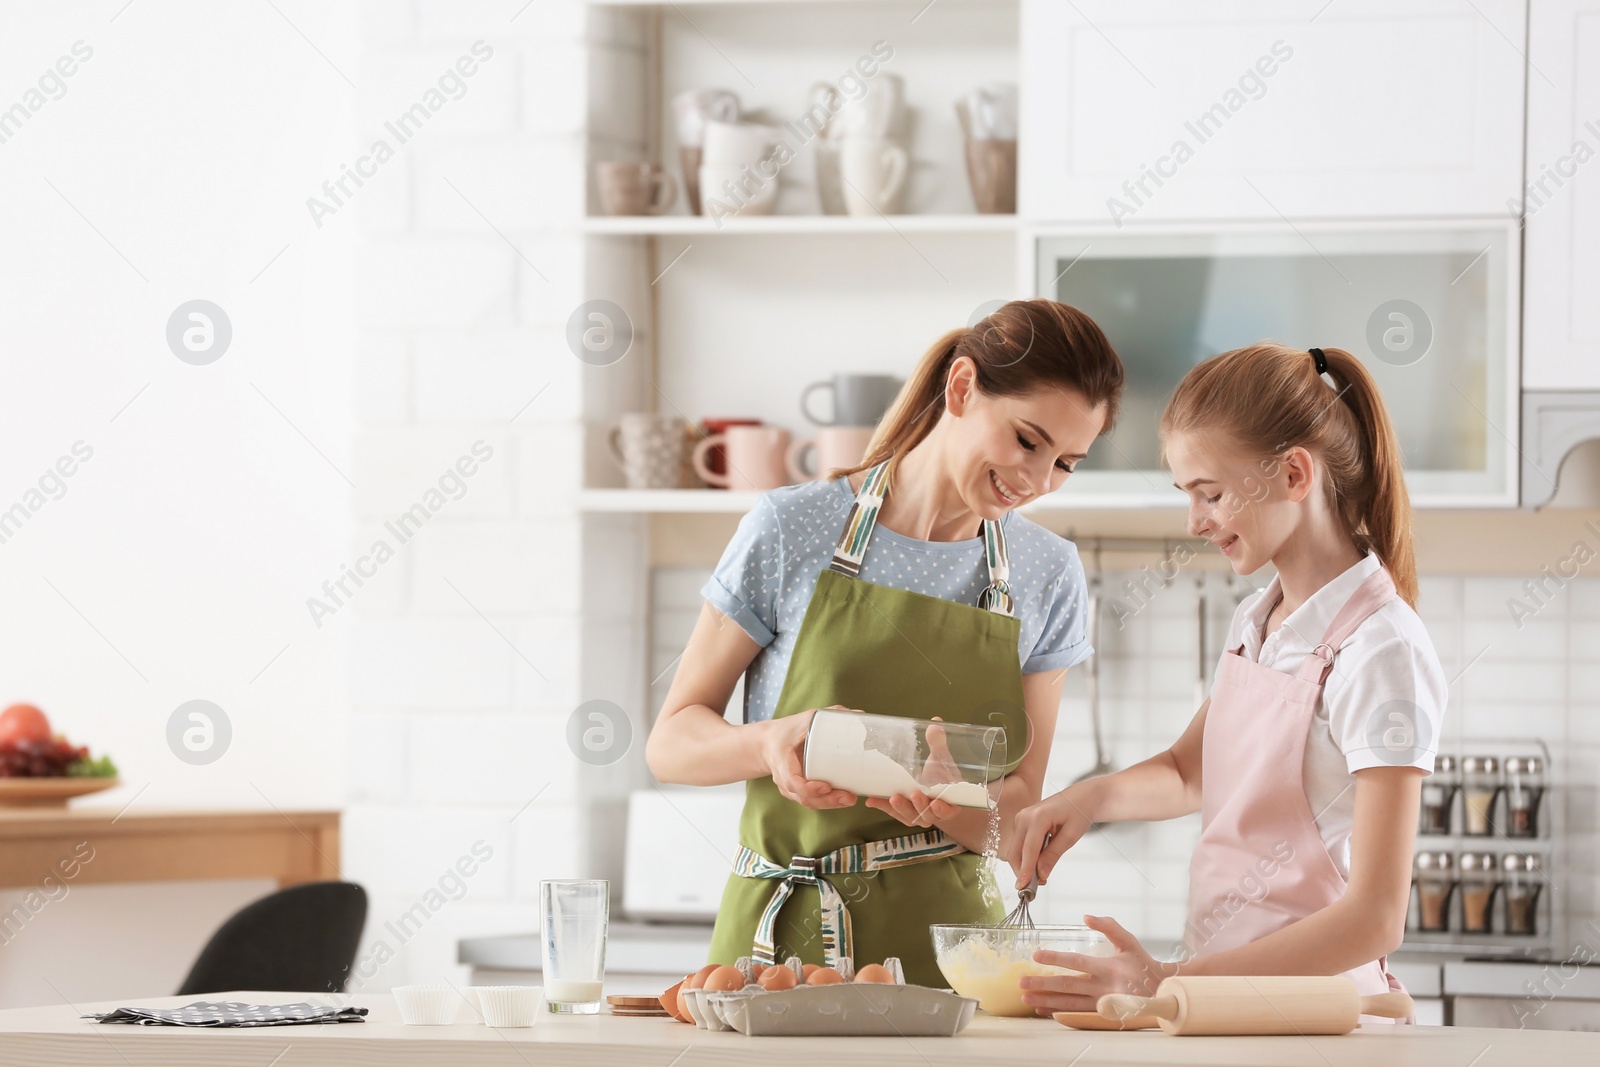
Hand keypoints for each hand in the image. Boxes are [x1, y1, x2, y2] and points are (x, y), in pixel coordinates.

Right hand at [761, 708, 857, 809]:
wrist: (767, 743)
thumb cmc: (787, 730)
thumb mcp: (805, 718)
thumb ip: (830, 714)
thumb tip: (860, 715)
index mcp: (781, 759)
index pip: (791, 781)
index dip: (808, 788)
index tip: (826, 787)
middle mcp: (782, 777)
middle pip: (803, 797)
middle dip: (827, 800)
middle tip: (848, 797)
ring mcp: (788, 787)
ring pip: (808, 802)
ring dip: (829, 804)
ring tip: (849, 799)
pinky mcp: (795, 792)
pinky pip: (809, 801)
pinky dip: (825, 803)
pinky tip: (841, 800)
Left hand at [866, 717, 959, 827]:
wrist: (932, 787)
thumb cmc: (941, 774)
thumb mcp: (941, 759)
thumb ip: (938, 744)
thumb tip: (935, 722)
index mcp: (949, 802)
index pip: (948, 809)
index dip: (943, 809)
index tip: (937, 803)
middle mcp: (934, 812)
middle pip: (927, 814)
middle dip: (920, 806)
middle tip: (915, 795)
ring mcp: (917, 814)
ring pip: (910, 816)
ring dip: (902, 808)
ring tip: (894, 798)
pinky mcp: (902, 813)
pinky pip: (893, 812)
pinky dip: (883, 806)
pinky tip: (872, 800)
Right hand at [1004, 784, 1093, 887]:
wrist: (1081, 796)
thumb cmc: (1079, 812)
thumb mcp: (1071, 836)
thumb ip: (1053, 855)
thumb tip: (1040, 874)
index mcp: (1038, 816)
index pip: (1028, 849)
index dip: (1025, 870)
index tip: (1023, 887)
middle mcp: (1024, 816)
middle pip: (1015, 851)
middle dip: (1022, 871)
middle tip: (1035, 887)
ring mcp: (1021, 818)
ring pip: (1015, 849)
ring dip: (1024, 865)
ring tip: (1041, 876)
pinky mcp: (1021, 823)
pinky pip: (1020, 844)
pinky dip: (1026, 857)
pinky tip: (1039, 863)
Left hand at [1018, 915, 1173, 1015]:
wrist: (1160, 991)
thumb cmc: (1142, 963)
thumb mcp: (1129, 941)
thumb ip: (1109, 927)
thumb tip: (1086, 917)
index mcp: (1108, 968)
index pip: (1077, 962)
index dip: (1056, 959)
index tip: (1036, 955)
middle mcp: (1103, 987)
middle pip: (1068, 986)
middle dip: (1043, 984)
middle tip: (1022, 982)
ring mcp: (1102, 1003)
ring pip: (1069, 1003)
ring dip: (1046, 1000)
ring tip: (1026, 997)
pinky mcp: (1101, 1014)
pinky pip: (1076, 1014)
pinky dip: (1057, 1012)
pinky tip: (1042, 1009)